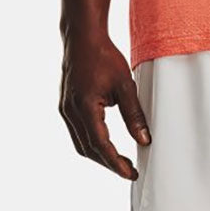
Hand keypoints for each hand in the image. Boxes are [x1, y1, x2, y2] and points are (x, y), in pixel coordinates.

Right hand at [59, 34, 149, 179]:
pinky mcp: (66, 107)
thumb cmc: (103, 56)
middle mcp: (70, 111)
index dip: (116, 163)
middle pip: (89, 150)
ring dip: (100, 156)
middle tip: (129, 170)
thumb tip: (144, 140)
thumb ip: (134, 115)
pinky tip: (107, 145)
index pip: (101, 145)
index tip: (130, 173)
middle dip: (109, 163)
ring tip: (121, 161)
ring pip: (81, 144)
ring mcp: (65, 109)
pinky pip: (77, 133)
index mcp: (85, 106)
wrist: (82, 37)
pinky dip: (92, 144)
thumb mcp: (125, 85)